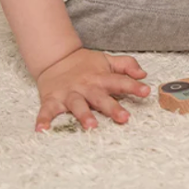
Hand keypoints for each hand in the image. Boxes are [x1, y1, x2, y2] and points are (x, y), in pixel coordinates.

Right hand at [35, 46, 149, 131]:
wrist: (56, 58)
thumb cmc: (85, 64)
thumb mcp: (107, 60)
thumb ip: (126, 65)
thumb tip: (143, 74)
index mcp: (101, 78)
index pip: (120, 81)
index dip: (133, 86)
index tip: (146, 91)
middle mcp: (86, 86)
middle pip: (100, 98)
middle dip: (112, 107)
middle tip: (124, 118)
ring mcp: (69, 93)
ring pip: (77, 105)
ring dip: (84, 115)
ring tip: (91, 126)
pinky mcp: (52, 99)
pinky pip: (47, 111)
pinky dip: (43, 120)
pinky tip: (42, 130)